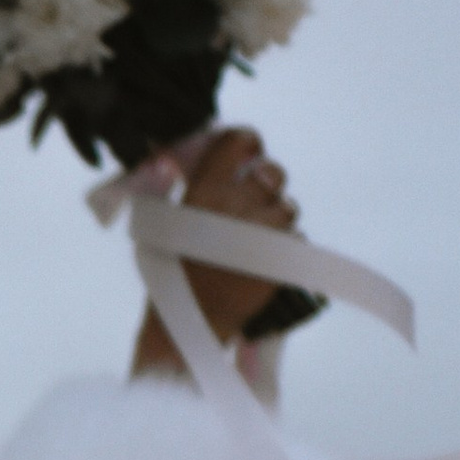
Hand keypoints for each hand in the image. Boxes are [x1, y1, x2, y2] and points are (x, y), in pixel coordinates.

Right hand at [129, 128, 299, 378]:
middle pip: (272, 172)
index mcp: (206, 188)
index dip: (248, 145)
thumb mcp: (163, 220)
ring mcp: (265, 228)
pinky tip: (261, 262)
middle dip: (266, 186)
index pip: (240, 141)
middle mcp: (238, 201)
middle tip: (252, 205)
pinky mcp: (284, 254)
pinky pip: (296, 238)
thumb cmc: (170, 271)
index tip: (245, 158)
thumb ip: (184, 187)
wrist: (190, 319)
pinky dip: (284, 247)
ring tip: (254, 242)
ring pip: (288, 206)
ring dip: (276, 220)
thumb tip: (180, 161)